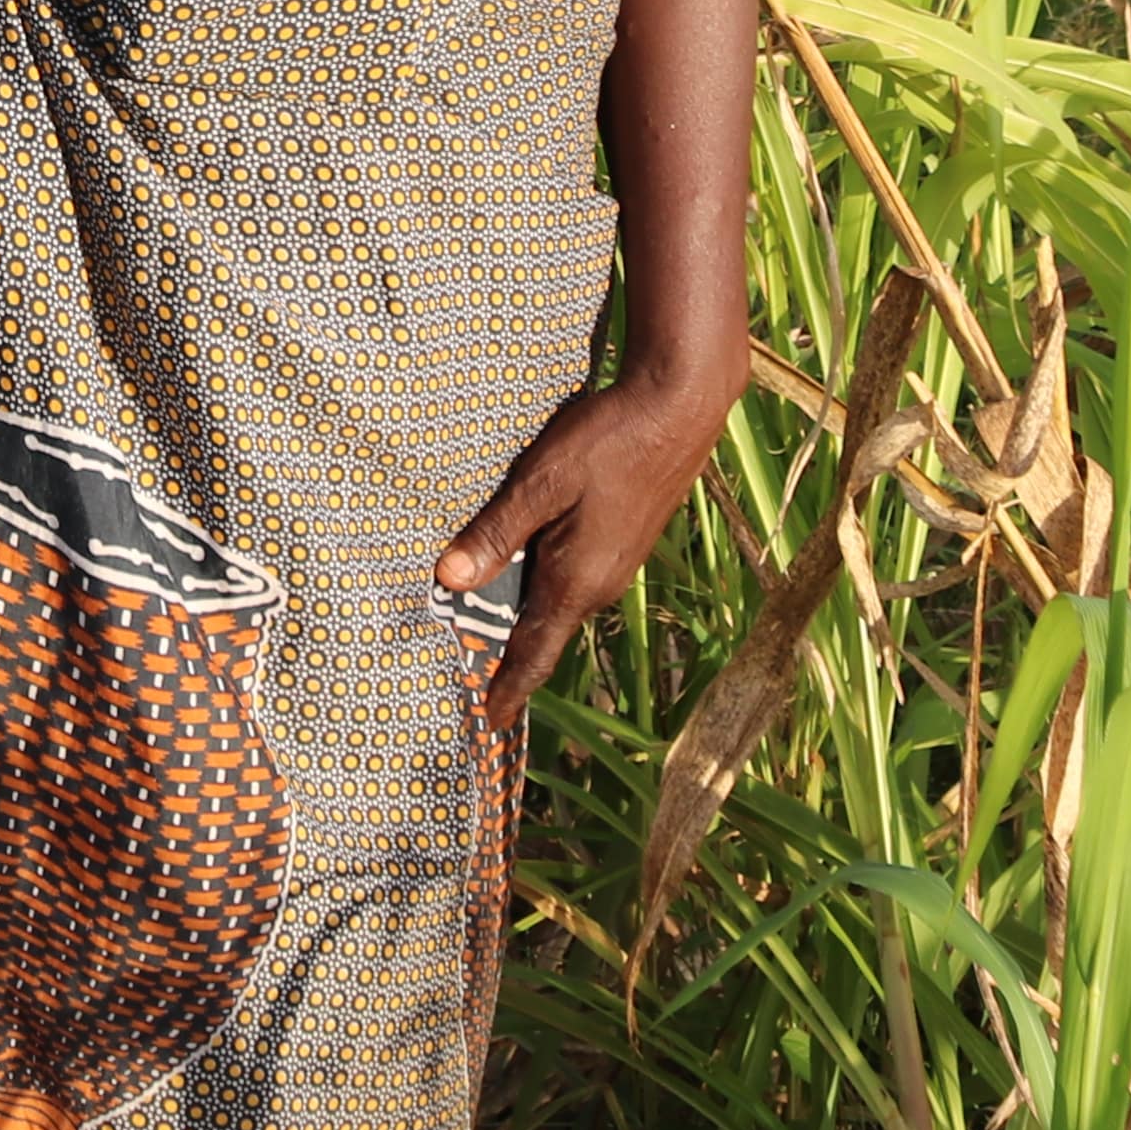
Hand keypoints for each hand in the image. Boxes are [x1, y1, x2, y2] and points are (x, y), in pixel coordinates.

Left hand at [438, 367, 740, 722]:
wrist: (681, 406)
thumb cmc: (611, 440)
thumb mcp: (541, 482)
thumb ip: (495, 533)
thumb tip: (449, 580)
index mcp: (578, 580)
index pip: (535, 651)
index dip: (508, 687)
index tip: (489, 723)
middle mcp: (601, 584)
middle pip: (541, 626)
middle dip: (505, 648)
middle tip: (462, 663)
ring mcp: (618, 562)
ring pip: (556, 595)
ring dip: (522, 608)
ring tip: (481, 615)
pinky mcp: (624, 538)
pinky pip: (573, 573)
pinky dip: (541, 577)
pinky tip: (521, 557)